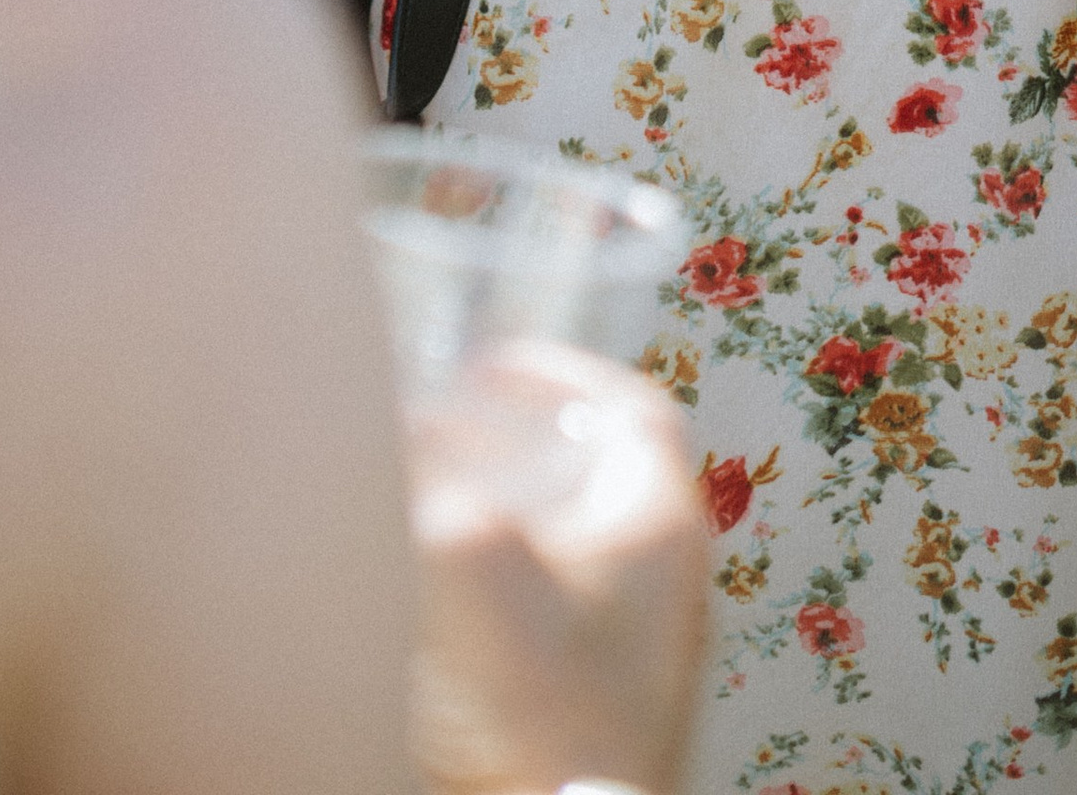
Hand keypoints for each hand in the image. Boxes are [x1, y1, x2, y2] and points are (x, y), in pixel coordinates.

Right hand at [409, 344, 705, 794]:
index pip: (632, 410)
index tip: (491, 364)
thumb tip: (414, 429)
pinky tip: (445, 605)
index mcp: (659, 522)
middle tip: (448, 434)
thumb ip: (440, 483)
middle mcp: (663, 578)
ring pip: (574, 549)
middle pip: (599, 477)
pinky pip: (556, 618)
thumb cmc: (542, 712)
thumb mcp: (476, 566)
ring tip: (432, 508)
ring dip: (506, 518)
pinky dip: (504, 590)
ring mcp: (636, 647)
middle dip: (519, 446)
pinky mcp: (600, 704)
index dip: (560, 374)